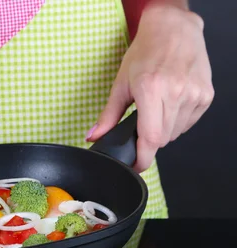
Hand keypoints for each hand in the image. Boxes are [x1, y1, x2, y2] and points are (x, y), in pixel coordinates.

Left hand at [88, 2, 213, 171]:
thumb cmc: (146, 52)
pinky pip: (188, 123)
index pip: (151, 138)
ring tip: (156, 108)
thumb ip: (108, 115)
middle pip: (162, 139)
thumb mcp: (121, 83)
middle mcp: (176, 93)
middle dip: (148, 139)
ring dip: (163, 130)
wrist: (173, 30)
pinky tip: (170, 104)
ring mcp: (194, 95)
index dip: (143, 158)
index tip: (136, 165)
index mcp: (152, 90)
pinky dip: (177, 121)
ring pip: (175, 133)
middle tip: (141, 123)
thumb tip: (94, 136)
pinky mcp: (206, 96)